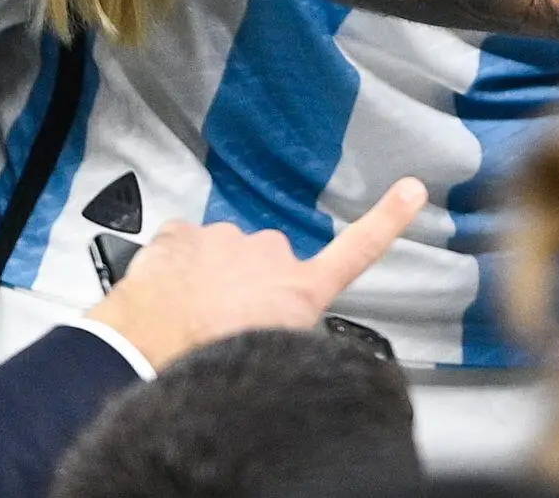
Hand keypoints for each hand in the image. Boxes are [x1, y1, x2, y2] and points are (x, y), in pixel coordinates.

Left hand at [88, 178, 426, 368]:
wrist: (145, 358)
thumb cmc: (206, 368)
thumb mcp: (273, 359)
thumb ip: (288, 327)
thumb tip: (281, 323)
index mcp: (299, 290)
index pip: (356, 251)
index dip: (388, 220)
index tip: (413, 190)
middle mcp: (269, 255)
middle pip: (270, 265)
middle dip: (251, 285)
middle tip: (227, 325)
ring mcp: (225, 240)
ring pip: (226, 254)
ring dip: (213, 276)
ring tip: (192, 318)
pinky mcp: (183, 233)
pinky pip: (186, 245)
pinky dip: (178, 264)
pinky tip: (167, 295)